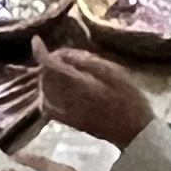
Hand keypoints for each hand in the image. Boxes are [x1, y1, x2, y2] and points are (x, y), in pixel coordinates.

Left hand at [38, 43, 153, 149]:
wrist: (133, 131)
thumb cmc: (128, 99)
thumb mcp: (112, 72)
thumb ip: (85, 62)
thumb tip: (63, 54)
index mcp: (77, 85)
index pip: (49, 66)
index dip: (40, 51)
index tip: (37, 39)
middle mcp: (65, 99)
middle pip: (45, 75)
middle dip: (52, 61)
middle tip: (73, 57)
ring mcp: (64, 113)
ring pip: (44, 88)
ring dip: (50, 75)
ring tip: (71, 70)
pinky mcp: (66, 121)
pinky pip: (46, 104)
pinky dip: (48, 92)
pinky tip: (61, 87)